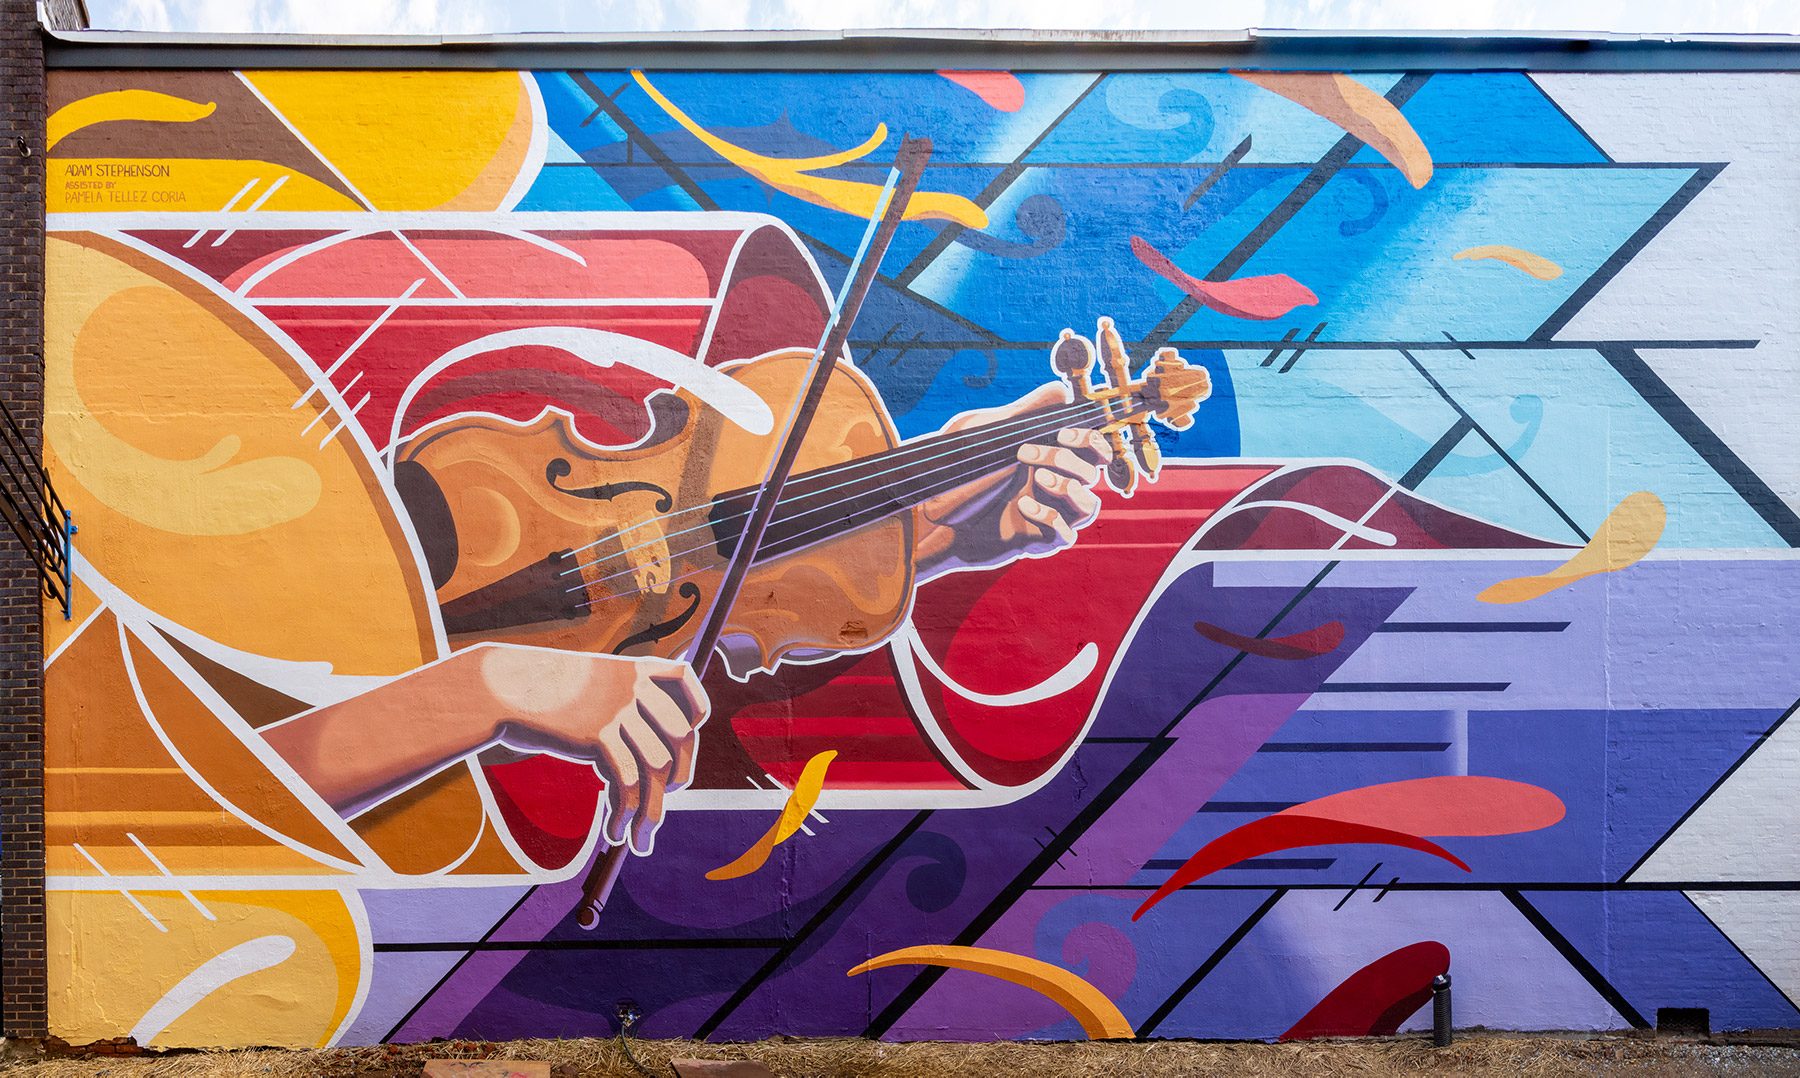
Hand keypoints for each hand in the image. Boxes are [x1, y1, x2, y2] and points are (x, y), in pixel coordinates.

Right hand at [474, 644, 708, 854]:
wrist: (503, 688)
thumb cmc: (546, 696)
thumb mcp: (593, 690)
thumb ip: (624, 714)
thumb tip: (653, 766)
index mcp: (636, 668)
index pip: (687, 681)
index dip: (695, 714)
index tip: (685, 744)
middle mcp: (634, 685)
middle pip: (679, 736)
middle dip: (678, 778)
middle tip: (662, 803)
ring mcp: (618, 709)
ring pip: (656, 768)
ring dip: (652, 812)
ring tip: (640, 839)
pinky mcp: (598, 735)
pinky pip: (627, 782)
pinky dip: (625, 813)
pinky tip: (615, 831)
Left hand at [912, 382, 1111, 579]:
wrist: (935, 514)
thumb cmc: (962, 471)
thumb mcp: (988, 434)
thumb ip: (1025, 413)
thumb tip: (1064, 391)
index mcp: (1050, 457)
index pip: (1094, 448)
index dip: (1090, 439)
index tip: (1061, 432)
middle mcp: (1055, 485)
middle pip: (1092, 472)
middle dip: (1067, 459)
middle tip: (1024, 453)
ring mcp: (1050, 513)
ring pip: (1089, 506)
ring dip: (1068, 488)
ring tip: (1036, 478)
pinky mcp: (1040, 540)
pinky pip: (1066, 535)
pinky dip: (1050, 518)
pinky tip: (1023, 505)